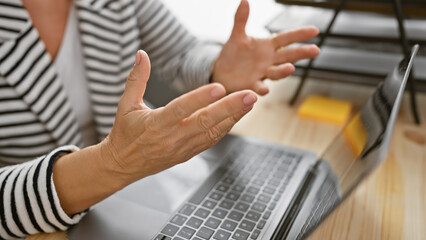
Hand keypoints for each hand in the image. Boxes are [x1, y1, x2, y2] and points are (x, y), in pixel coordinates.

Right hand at [101, 50, 257, 183]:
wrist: (122, 165)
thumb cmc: (124, 133)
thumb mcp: (125, 104)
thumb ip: (136, 79)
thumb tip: (141, 54)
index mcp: (156, 124)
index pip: (181, 109)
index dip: (200, 98)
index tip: (220, 87)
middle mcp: (172, 138)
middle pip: (205, 122)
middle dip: (230, 108)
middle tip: (250, 95)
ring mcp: (182, 148)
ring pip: (212, 133)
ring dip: (233, 117)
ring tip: (250, 102)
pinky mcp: (188, 154)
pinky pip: (210, 141)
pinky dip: (225, 128)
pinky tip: (237, 116)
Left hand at [212, 0, 319, 94]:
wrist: (221, 74)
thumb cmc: (233, 55)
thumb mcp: (237, 36)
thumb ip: (241, 20)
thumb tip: (244, 0)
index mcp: (267, 47)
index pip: (286, 38)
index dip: (300, 34)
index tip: (315, 30)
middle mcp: (269, 61)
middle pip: (288, 56)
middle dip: (301, 53)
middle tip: (316, 50)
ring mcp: (262, 74)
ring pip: (276, 73)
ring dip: (284, 71)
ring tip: (290, 68)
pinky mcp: (251, 86)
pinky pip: (259, 87)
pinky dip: (262, 89)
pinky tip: (264, 89)